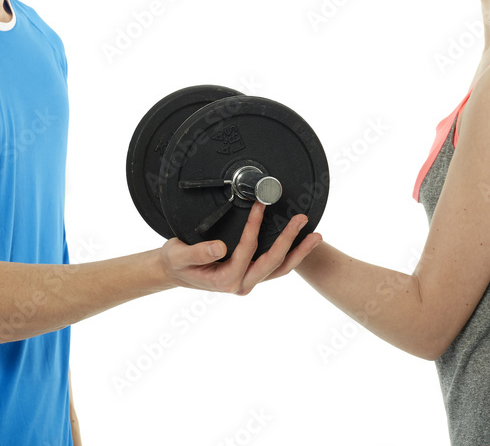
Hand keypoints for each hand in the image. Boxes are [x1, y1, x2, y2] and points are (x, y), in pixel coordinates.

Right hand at [159, 202, 321, 295]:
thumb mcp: (179, 256)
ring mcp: (248, 282)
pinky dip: (291, 256)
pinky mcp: (251, 276)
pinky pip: (275, 268)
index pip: (247, 250)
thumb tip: (220, 248)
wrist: (173, 272)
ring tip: (316, 236)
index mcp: (226, 280)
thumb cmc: (176, 263)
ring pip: (280, 269)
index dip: (255, 226)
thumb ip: (199, 252)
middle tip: (301, 220)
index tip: (260, 205)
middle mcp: (240, 284)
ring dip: (299, 252)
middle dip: (290, 240)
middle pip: (273, 262)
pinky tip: (301, 244)